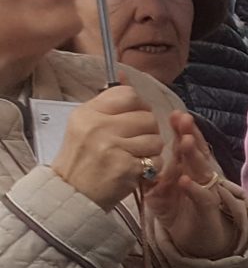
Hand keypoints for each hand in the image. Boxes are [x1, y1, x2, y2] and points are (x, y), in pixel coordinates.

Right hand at [52, 84, 164, 208]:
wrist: (71, 194)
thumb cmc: (81, 159)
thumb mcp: (84, 125)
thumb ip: (108, 105)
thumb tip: (125, 74)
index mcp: (88, 113)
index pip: (128, 95)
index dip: (139, 106)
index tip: (135, 118)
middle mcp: (99, 126)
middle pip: (148, 117)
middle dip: (148, 131)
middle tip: (135, 142)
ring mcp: (112, 147)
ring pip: (156, 138)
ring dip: (152, 150)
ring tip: (134, 157)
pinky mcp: (126, 167)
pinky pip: (156, 159)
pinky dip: (152, 167)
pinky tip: (136, 170)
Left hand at [143, 113, 241, 259]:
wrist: (199, 240)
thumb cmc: (179, 211)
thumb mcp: (160, 189)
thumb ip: (150, 172)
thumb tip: (130, 153)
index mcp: (188, 168)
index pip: (187, 144)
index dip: (181, 128)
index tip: (173, 113)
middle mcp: (200, 176)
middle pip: (197, 151)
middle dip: (190, 134)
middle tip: (182, 118)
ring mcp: (207, 191)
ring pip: (203, 170)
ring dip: (194, 155)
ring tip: (185, 141)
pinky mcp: (208, 211)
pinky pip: (204, 197)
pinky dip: (195, 189)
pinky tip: (185, 180)